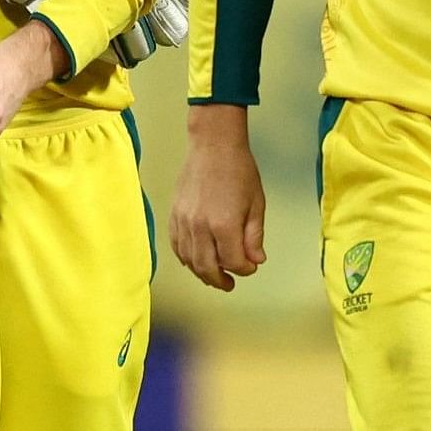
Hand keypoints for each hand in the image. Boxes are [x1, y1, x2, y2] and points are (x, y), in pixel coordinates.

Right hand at [169, 103, 266, 290]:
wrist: (213, 146)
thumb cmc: (239, 171)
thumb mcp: (256, 205)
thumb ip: (254, 236)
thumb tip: (255, 260)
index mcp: (224, 225)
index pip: (234, 262)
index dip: (246, 269)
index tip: (252, 266)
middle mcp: (200, 227)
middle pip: (207, 268)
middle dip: (221, 280)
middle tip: (230, 284)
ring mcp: (184, 222)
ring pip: (189, 260)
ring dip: (202, 272)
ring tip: (214, 275)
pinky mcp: (174, 216)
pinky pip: (176, 246)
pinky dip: (185, 258)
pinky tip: (195, 260)